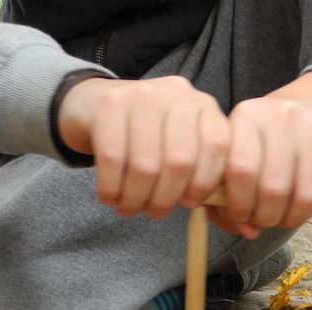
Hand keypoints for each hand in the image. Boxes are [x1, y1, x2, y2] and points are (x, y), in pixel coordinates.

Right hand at [57, 76, 230, 218]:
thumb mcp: (177, 142)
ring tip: (129, 209)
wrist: (94, 104)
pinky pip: (114, 159)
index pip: (217, 146)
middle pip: (180, 161)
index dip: (205, 183)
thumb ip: (198, 168)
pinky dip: (111, 187)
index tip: (189, 204)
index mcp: (203, 106)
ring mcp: (143, 95)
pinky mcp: (110, 104)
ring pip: (146, 165)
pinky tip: (109, 197)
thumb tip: (211, 207)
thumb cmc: (144, 135)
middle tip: (153, 213)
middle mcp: (176, 95)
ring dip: (136, 198)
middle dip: (166, 199)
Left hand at [213, 71, 311, 237]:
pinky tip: (294, 211)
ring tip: (276, 219)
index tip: (238, 215)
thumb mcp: (236, 155)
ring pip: (299, 195)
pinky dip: (303, 214)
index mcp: (246, 115)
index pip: (239, 168)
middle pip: (271, 187)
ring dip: (285, 219)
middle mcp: (279, 116)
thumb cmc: (263, 143)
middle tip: (259, 220)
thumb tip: (247, 230)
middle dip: (262, 216)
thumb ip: (226, 196)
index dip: (237, 204)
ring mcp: (311, 128)